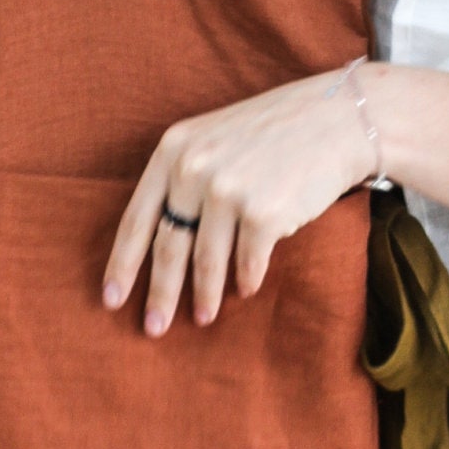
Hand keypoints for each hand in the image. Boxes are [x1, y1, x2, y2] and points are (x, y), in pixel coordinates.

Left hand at [103, 66, 382, 334]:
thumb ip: (182, 177)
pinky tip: (247, 289)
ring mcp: (228, 190)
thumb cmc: (273, 133)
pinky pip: (248, 263)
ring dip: (205, 297)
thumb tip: (158, 244)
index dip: (122, 265)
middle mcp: (194, 169)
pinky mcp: (264, 213)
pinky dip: (247, 280)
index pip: (137, 219)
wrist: (337, 119)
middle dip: (160, 294)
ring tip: (202, 318)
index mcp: (173, 150)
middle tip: (152, 328)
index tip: (111, 300)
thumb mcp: (213, 138)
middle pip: (167, 247)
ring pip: (206, 262)